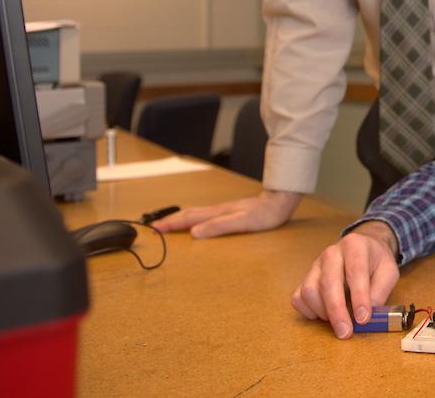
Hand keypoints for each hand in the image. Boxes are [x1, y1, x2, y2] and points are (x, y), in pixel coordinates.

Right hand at [151, 190, 301, 237]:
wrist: (280, 202)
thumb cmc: (264, 215)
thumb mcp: (242, 223)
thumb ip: (219, 226)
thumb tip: (194, 232)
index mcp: (218, 213)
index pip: (188, 218)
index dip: (171, 224)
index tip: (154, 229)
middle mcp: (218, 210)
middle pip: (188, 214)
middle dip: (170, 220)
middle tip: (153, 227)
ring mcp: (223, 210)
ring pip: (196, 213)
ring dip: (179, 218)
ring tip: (167, 224)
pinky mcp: (230, 212)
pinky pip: (205, 215)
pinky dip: (193, 218)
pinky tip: (195, 223)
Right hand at [291, 221, 399, 337]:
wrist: (362, 248)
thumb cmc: (376, 262)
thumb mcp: (389, 271)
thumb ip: (381, 291)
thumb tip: (368, 315)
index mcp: (355, 246)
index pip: (355, 272)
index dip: (359, 297)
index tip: (363, 319)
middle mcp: (331, 253)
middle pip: (328, 282)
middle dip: (337, 311)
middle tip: (345, 333)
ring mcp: (315, 265)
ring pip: (309, 290)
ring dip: (323, 311)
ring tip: (339, 319)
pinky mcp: (306, 278)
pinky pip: (298, 297)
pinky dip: (308, 311)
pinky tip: (323, 315)